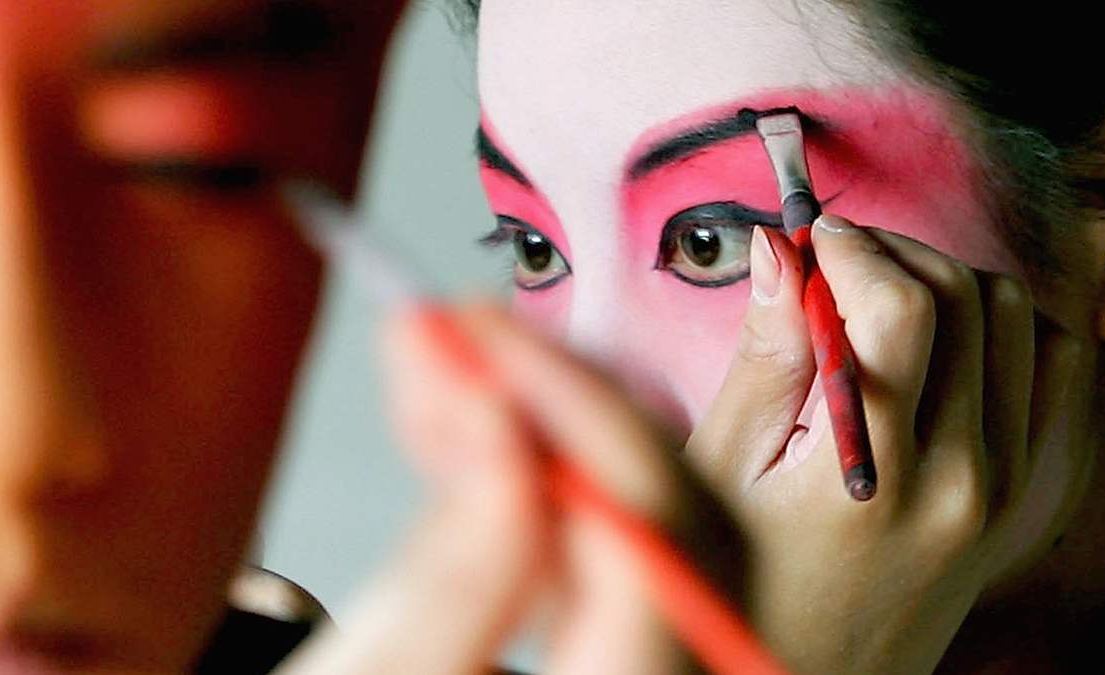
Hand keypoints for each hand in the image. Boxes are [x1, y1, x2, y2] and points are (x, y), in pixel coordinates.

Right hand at [272, 302, 751, 674]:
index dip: (566, 419)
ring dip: (541, 436)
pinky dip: (538, 494)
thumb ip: (447, 583)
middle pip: (669, 524)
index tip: (469, 340)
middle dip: (556, 407)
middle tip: (451, 337)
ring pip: (643, 528)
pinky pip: (608, 562)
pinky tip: (465, 447)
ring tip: (434, 379)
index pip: (649, 545)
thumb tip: (501, 431)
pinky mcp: (618, 658)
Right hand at [687, 216, 1078, 674]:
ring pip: (1014, 318)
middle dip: (892, 253)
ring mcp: (1006, 489)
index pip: (903, 308)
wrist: (811, 672)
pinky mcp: (1025, 494)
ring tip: (877, 305)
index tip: (808, 238)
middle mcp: (963, 479)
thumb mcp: (727, 469)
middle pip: (964, 298)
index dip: (853, 247)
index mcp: (876, 475)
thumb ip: (766, 355)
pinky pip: (1055, 369)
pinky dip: (1005, 331)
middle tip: (831, 266)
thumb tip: (778, 249)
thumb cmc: (746, 580)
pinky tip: (942, 343)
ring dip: (944, 284)